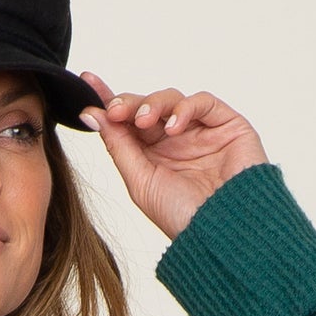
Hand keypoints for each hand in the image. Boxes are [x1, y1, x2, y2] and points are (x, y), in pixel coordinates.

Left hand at [76, 73, 269, 240]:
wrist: (223, 232)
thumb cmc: (184, 217)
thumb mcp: (140, 181)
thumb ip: (118, 146)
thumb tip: (92, 115)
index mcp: (153, 156)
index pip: (128, 122)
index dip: (110, 101)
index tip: (88, 83)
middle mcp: (176, 141)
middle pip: (147, 106)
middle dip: (129, 104)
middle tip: (115, 110)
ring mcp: (201, 131)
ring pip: (172, 99)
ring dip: (153, 104)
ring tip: (143, 120)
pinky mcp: (228, 125)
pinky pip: (203, 102)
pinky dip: (185, 108)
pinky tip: (174, 127)